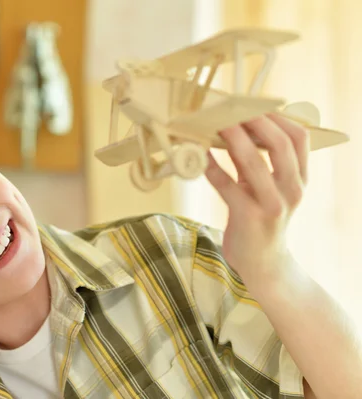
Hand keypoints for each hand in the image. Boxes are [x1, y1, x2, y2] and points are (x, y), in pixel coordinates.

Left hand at [205, 114, 308, 283]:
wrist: (263, 264)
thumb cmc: (262, 220)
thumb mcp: (269, 189)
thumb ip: (259, 163)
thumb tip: (235, 129)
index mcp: (300, 179)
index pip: (299, 139)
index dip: (278, 118)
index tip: (255, 104)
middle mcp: (292, 190)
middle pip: (279, 145)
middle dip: (254, 122)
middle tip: (231, 108)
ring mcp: (272, 205)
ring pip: (254, 163)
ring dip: (233, 139)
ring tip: (215, 124)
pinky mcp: (249, 218)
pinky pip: (227, 186)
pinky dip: (212, 167)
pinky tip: (199, 154)